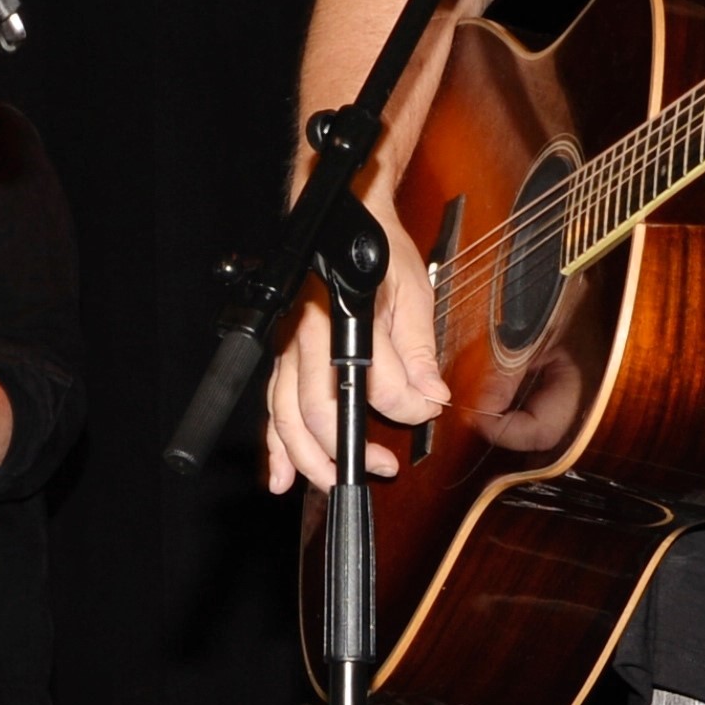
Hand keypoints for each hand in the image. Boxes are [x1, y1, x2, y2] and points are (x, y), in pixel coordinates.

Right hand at [260, 205, 443, 494]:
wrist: (347, 220)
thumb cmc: (379, 252)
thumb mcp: (412, 291)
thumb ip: (418, 346)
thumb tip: (431, 394)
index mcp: (342, 316)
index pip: (375, 382)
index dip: (404, 406)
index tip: (427, 410)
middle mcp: (306, 336)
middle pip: (316, 411)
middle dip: (348, 449)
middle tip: (384, 466)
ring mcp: (288, 349)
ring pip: (287, 416)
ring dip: (308, 459)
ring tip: (331, 483)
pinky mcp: (282, 359)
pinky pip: (273, 408)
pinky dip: (275, 447)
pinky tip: (281, 476)